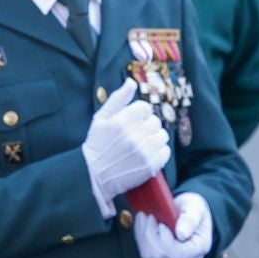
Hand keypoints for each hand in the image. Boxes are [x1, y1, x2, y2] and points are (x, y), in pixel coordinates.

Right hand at [82, 80, 170, 201]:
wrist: (93, 175)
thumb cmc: (96, 145)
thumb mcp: (100, 119)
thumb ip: (117, 99)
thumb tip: (131, 82)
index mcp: (121, 121)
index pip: (145, 107)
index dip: (139, 113)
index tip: (132, 121)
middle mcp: (134, 136)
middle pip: (155, 121)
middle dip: (147, 125)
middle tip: (136, 133)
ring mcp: (144, 152)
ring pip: (162, 135)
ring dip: (154, 138)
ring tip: (141, 144)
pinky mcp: (151, 166)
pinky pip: (165, 151)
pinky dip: (159, 151)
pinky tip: (146, 153)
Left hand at [133, 191, 212, 257]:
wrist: (188, 213)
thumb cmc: (193, 209)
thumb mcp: (195, 207)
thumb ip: (190, 219)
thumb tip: (181, 234)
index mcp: (199, 248)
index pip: (178, 254)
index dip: (164, 240)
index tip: (161, 223)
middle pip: (160, 256)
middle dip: (149, 234)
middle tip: (148, 216)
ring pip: (150, 255)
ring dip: (143, 234)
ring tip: (145, 217)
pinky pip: (146, 253)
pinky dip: (141, 237)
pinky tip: (144, 225)